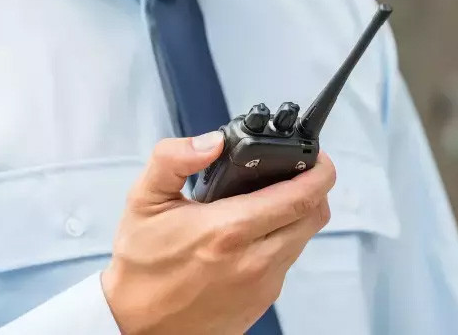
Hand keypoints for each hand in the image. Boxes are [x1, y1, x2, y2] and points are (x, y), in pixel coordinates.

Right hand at [101, 131, 335, 334]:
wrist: (136, 324)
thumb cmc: (141, 263)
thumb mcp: (143, 200)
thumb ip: (174, 159)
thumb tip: (213, 141)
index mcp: (229, 230)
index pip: (300, 197)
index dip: (320, 172)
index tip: (317, 157)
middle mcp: (254, 261)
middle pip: (313, 217)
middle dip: (313, 190)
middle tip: (296, 172)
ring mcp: (262, 286)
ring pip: (303, 240)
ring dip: (297, 216)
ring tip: (270, 200)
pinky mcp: (261, 303)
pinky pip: (286, 263)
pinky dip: (281, 241)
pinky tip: (254, 233)